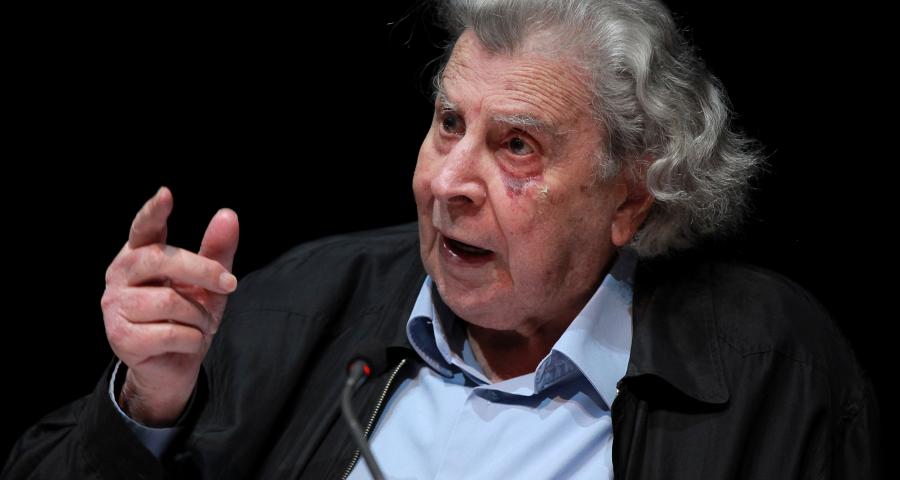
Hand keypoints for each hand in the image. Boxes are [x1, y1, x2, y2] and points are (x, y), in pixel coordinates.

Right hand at [101, 186, 238, 425]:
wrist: (172, 367)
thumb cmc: (187, 317)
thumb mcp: (208, 284)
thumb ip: (217, 252)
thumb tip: (227, 215)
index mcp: (139, 255)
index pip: (143, 228)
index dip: (153, 212)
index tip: (166, 194)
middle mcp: (119, 275)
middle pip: (161, 260)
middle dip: (203, 270)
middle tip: (230, 284)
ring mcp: (115, 306)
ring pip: (170, 301)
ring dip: (199, 316)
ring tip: (200, 325)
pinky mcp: (120, 337)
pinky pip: (170, 332)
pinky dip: (191, 339)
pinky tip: (188, 342)